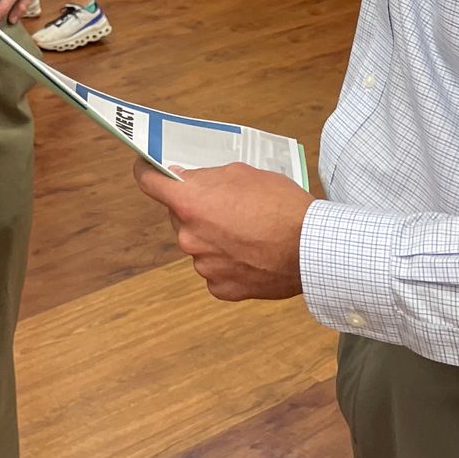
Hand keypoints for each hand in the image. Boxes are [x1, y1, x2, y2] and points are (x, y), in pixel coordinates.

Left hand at [134, 158, 315, 300]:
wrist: (312, 248)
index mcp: (190, 203)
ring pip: (200, 244)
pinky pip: (215, 270)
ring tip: (247, 233)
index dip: (147, 172)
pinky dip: (227, 263)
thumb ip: (208, 178)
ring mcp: (204, 266)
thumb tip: (187, 180)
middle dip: (197, 209)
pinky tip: (250, 254)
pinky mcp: (221, 288)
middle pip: (180, 217)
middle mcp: (189, 237)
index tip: (147, 169)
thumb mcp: (242, 174)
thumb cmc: (282, 206)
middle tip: (226, 205)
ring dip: (214, 237)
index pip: (149, 183)